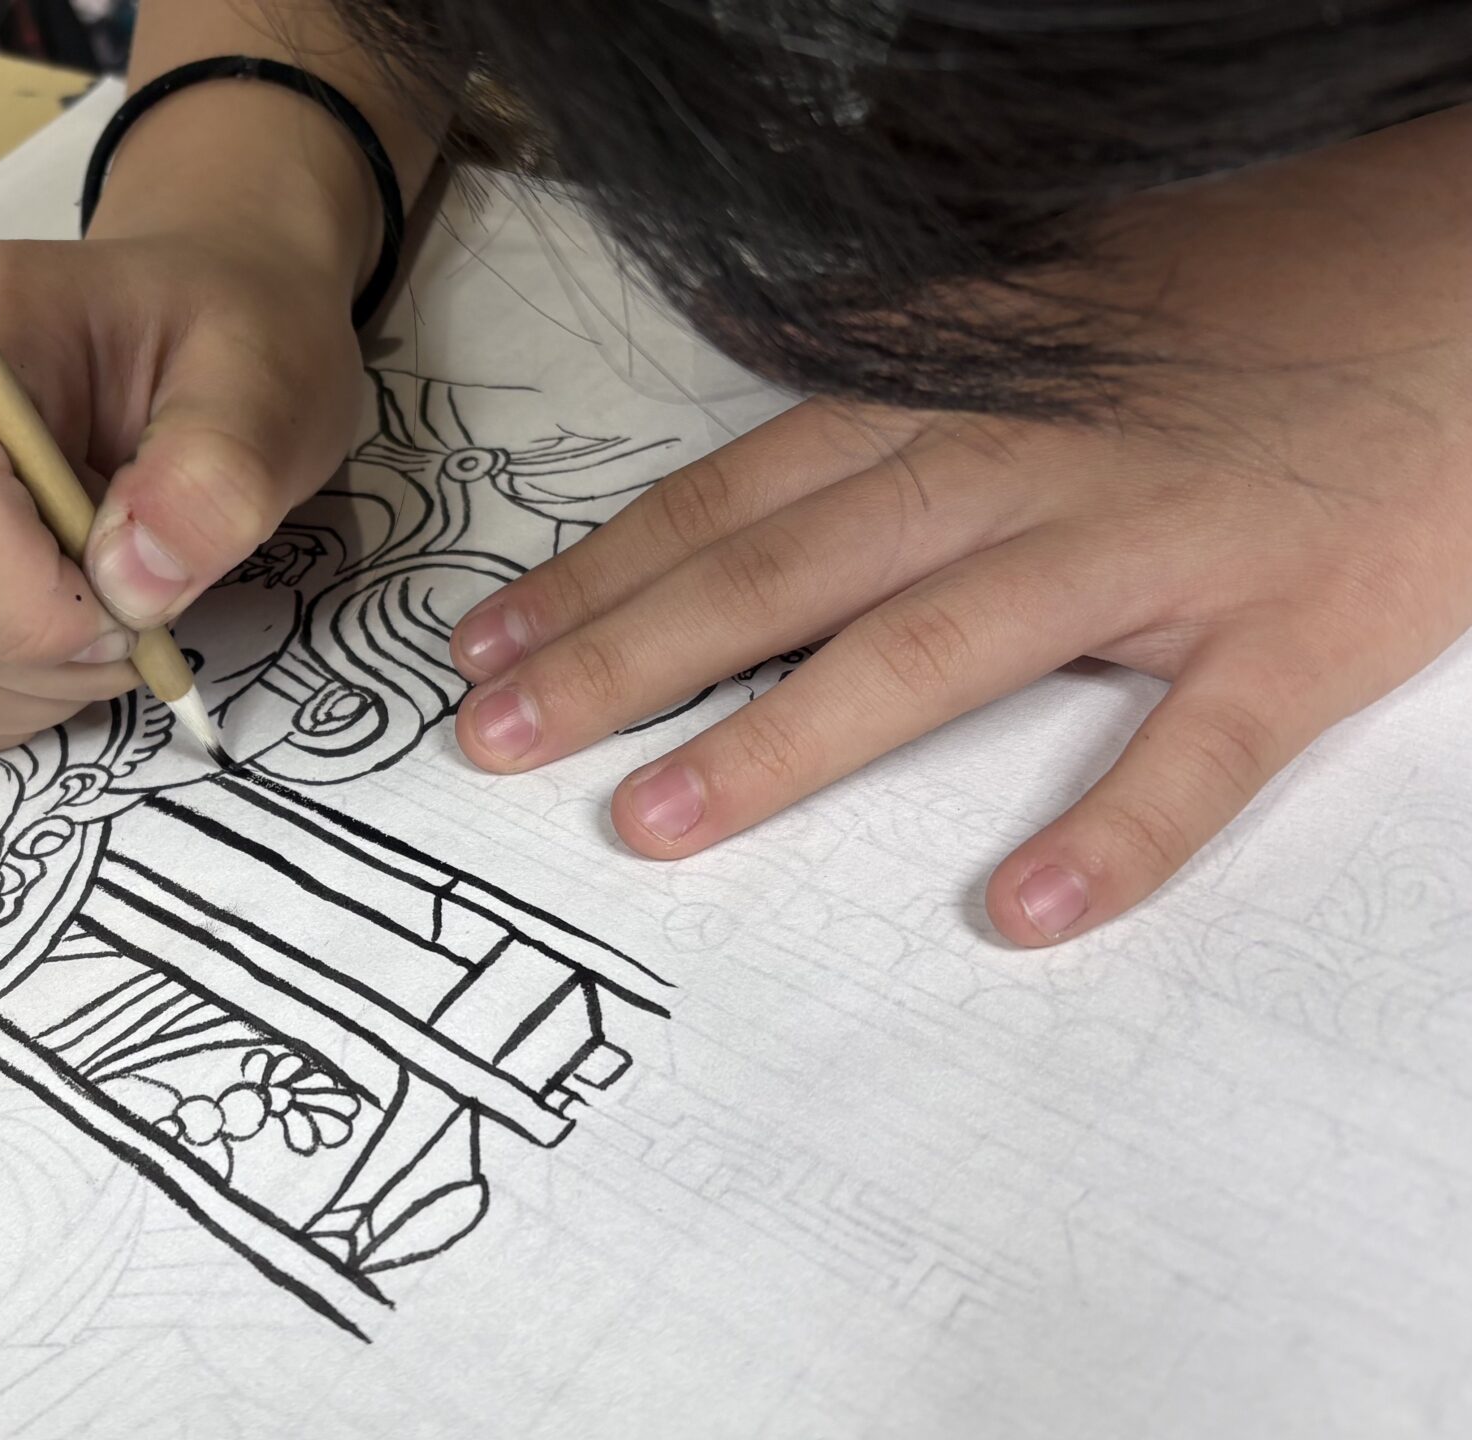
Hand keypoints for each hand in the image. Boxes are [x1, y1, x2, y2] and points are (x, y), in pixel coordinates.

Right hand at [0, 71, 398, 750]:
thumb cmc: (238, 335)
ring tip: (134, 584)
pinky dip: (31, 694)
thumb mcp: (271, 382)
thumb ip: (218, 472)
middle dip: (69, 645)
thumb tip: (132, 583)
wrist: (213, 321)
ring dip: (61, 675)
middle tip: (163, 586)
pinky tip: (85, 620)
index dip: (43, 601)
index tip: (148, 598)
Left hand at [448, 105, 1471, 945]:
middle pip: (785, 571)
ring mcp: (1154, 551)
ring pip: (933, 649)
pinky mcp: (1291, 631)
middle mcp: (1023, 468)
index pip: (739, 494)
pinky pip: (1194, 751)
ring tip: (658, 824)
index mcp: (958, 396)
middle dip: (623, 657)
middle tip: (494, 738)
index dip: (606, 571)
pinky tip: (1020, 916)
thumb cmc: (1255, 295)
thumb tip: (780, 389)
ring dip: (783, 738)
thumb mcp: (1050, 301)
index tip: (489, 642)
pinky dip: (1112, 832)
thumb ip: (912, 359)